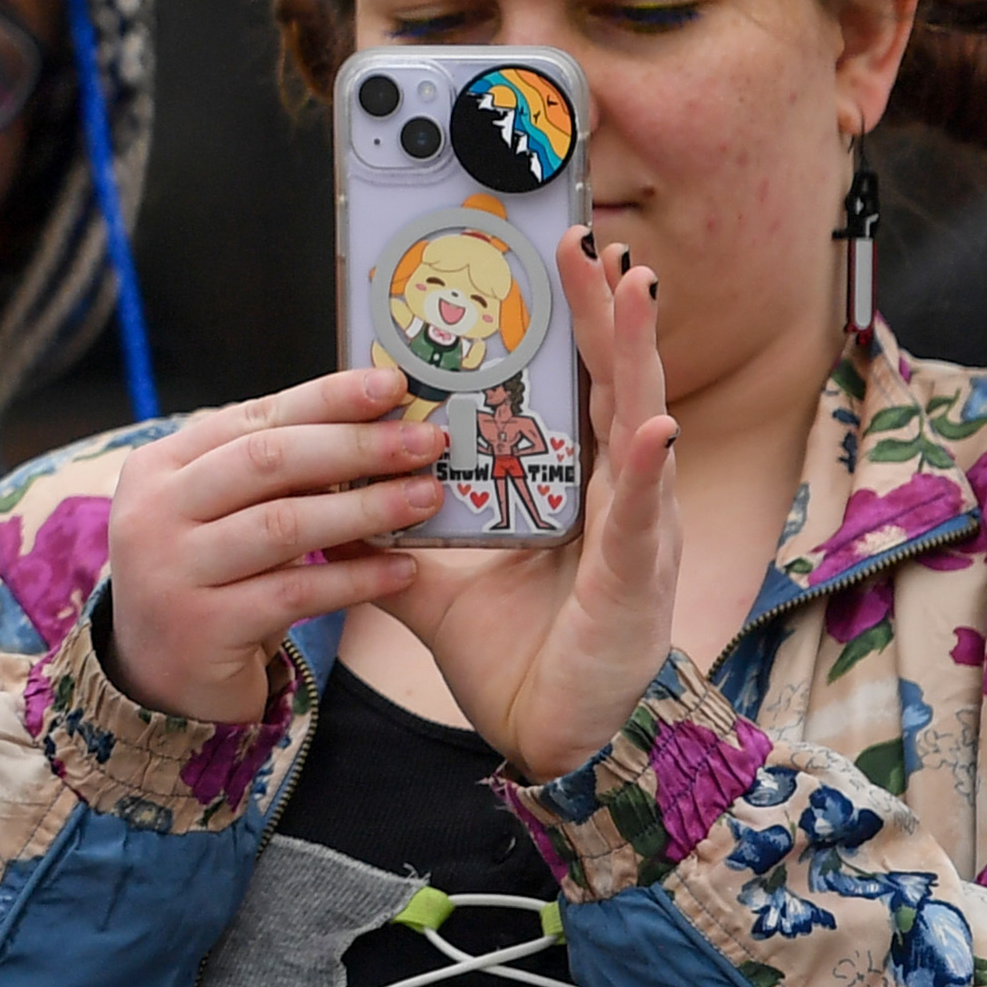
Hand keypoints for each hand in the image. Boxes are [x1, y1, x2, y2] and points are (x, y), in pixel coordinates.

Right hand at [95, 367, 443, 723]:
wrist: (159, 675)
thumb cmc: (209, 578)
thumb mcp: (216, 513)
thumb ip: (266, 471)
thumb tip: (370, 419)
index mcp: (158, 466)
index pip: (252, 418)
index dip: (326, 399)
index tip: (392, 386)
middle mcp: (154, 511)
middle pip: (267, 462)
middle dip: (355, 446)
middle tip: (425, 441)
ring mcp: (172, 570)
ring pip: (284, 525)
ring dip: (366, 508)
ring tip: (427, 497)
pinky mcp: (204, 627)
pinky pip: (296, 593)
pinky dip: (356, 577)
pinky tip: (405, 569)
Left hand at [378, 231, 678, 783]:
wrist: (548, 742)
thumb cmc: (516, 661)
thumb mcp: (435, 586)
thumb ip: (390, 540)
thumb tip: (329, 498)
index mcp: (571, 494)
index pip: (574, 392)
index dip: (574, 328)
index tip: (562, 262)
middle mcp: (613, 503)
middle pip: (613, 389)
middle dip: (606, 314)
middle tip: (594, 243)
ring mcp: (633, 538)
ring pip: (641, 430)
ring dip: (638, 359)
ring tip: (636, 290)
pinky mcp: (632, 584)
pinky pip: (639, 520)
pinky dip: (647, 472)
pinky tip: (656, 427)